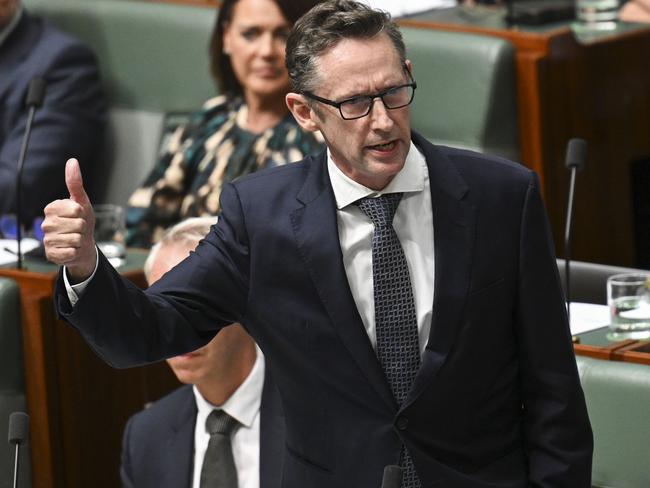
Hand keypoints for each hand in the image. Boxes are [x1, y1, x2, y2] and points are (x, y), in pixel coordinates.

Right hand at [42, 158, 95, 282]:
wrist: (83, 244)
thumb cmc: (82, 221)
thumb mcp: (82, 201)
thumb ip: (75, 183)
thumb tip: (72, 161)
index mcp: (51, 208)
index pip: (76, 210)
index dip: (83, 214)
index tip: (79, 215)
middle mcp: (46, 224)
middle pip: (77, 225)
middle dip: (83, 228)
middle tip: (79, 229)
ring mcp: (47, 239)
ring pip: (75, 239)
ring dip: (80, 240)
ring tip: (76, 239)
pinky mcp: (50, 254)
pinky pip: (70, 252)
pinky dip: (75, 252)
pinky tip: (71, 250)